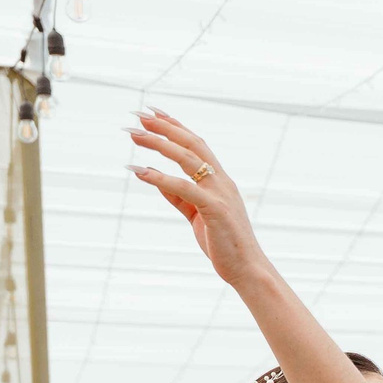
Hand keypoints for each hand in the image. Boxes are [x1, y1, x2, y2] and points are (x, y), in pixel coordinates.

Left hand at [126, 110, 262, 280]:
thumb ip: (178, 197)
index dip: (175, 126)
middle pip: (192, 144)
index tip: (153, 113)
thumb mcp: (197, 216)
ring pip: (187, 159)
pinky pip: (183, 188)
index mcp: (220, 181)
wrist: (248, 270)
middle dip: (164, 127)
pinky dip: (160, 178)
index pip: (197, 145)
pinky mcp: (215, 209)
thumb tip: (155, 178)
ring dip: (159, 143)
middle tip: (139, 114)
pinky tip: (139, 170)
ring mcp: (220, 194)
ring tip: (134, 135)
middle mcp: (222, 181)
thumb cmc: (224, 245)